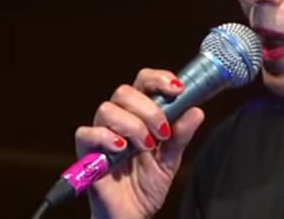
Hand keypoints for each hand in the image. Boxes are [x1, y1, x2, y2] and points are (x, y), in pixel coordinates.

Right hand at [74, 69, 204, 218]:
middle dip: (148, 108)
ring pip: (107, 109)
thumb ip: (181, 134)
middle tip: (162, 132)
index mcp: (139, 115)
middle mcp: (119, 120)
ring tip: (146, 146)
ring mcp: (101, 135)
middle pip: (124, 91)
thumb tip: (196, 110)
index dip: (158, 79)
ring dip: (132, 125)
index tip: (177, 89)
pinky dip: (106, 137)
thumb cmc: (147, 185)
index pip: (144, 81)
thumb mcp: (171, 159)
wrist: (132, 215)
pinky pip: (86, 133)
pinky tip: (122, 149)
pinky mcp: (86, 153)